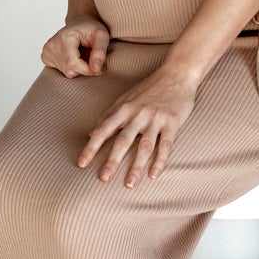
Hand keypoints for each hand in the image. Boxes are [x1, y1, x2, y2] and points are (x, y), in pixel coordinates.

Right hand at [41, 15, 110, 77]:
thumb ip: (100, 52)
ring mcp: (47, 51)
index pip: (73, 63)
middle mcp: (52, 44)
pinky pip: (60, 70)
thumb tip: (96, 70)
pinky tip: (72, 56)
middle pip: (69, 69)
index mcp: (64, 38)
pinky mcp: (46, 56)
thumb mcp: (102, 35)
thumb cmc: (91, 27)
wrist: (80, 22)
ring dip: (77, 67)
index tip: (97, 69)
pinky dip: (69, 66)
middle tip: (90, 57)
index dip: (87, 70)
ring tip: (81, 54)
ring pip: (66, 71)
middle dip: (83, 68)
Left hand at [76, 65, 197, 185]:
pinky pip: (166, 145)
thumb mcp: (125, 98)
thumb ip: (108, 115)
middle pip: (123, 141)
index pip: (103, 130)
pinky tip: (154, 175)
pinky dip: (160, 161)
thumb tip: (90, 134)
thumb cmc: (149, 87)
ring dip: (137, 167)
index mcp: (124, 108)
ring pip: (145, 146)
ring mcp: (156, 119)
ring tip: (130, 184)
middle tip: (104, 179)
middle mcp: (138, 114)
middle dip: (112, 161)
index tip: (81, 164)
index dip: (91, 147)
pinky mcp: (172, 123)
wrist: (177, 73)